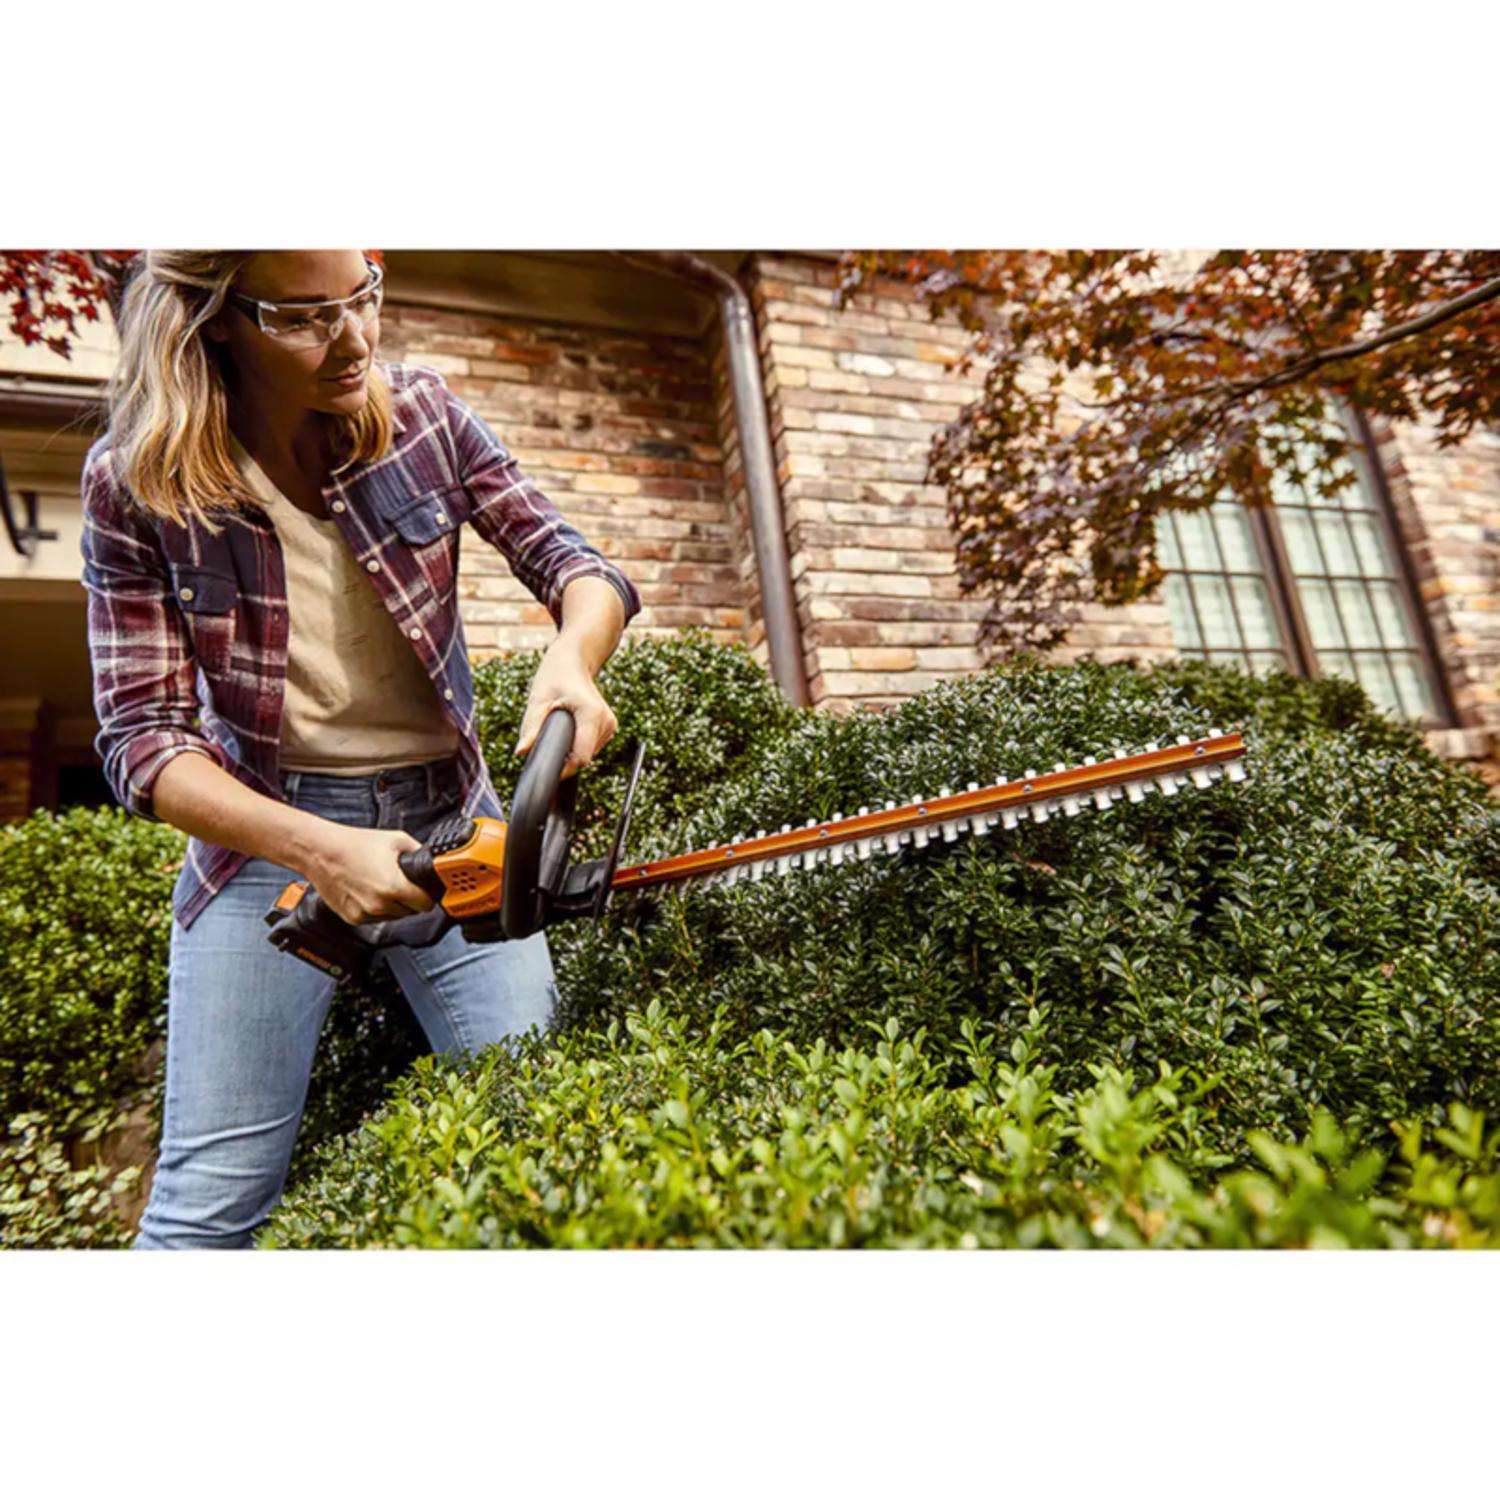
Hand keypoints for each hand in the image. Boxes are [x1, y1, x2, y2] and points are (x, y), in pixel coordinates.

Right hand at [305, 824, 436, 926]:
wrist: (320, 851)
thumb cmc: (354, 844)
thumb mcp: (396, 840)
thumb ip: (418, 852)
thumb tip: (430, 862)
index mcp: (394, 887)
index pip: (426, 905)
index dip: (427, 896)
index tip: (424, 892)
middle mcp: (379, 905)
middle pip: (410, 911)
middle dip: (409, 899)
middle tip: (400, 882)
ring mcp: (365, 914)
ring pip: (393, 916)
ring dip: (392, 905)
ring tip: (380, 883)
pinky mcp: (352, 918)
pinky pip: (374, 918)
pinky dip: (375, 908)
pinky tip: (367, 890)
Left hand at [514, 639, 618, 778]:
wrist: (573, 661)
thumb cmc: (555, 676)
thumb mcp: (539, 700)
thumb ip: (531, 728)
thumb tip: (521, 752)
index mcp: (592, 714)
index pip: (581, 758)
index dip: (563, 769)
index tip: (545, 769)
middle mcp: (606, 721)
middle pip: (583, 758)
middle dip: (564, 757)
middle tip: (545, 742)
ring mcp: (610, 725)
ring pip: (587, 755)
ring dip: (570, 751)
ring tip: (557, 730)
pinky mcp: (608, 728)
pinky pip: (590, 747)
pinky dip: (577, 745)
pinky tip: (567, 729)